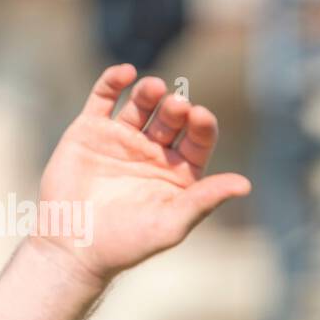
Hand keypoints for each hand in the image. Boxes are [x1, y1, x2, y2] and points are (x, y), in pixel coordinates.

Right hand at [35, 64, 251, 283]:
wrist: (73, 247)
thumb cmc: (127, 243)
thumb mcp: (172, 223)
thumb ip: (205, 200)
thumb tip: (246, 184)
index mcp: (179, 172)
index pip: (198, 140)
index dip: (203, 126)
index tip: (201, 117)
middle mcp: (154, 152)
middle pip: (171, 119)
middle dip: (176, 109)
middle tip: (177, 105)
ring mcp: (122, 139)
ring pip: (141, 105)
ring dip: (150, 92)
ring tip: (155, 88)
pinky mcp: (90, 130)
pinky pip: (103, 98)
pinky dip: (113, 81)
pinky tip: (125, 72)